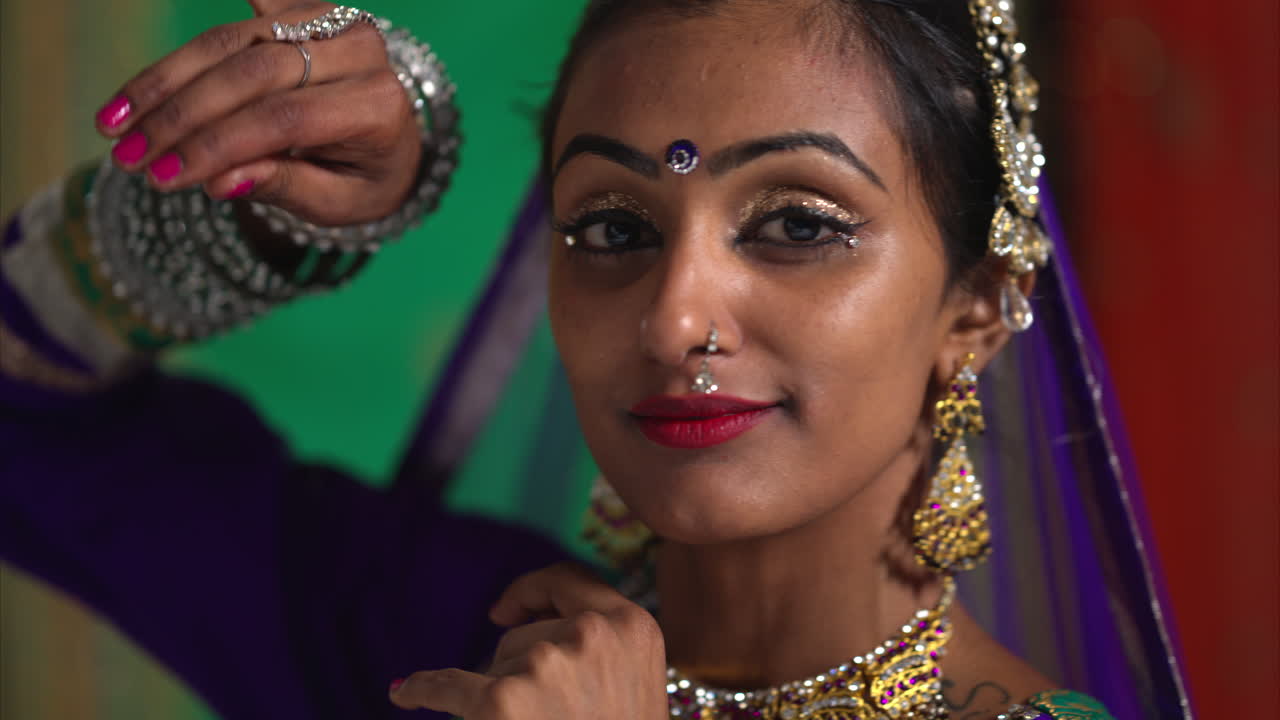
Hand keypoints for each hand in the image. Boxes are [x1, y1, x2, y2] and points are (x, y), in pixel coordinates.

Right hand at [94, 1, 421, 226]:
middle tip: (125, 153)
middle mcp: (360, 52)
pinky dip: (193, 42)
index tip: (159, 175)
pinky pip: (240, 14)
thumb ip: (285, 187)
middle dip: (180, 114)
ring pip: (231, 40)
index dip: (215, 143)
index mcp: (378, 105)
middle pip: (251, 72)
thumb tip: (219, 180)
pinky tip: (150, 70)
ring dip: (166, 80)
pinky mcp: (302, 8)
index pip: (283, 118)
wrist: (394, 143)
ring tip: (115, 122)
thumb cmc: (363, 180)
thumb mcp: (337, 203)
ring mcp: (331, 21)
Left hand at [390, 563, 667, 718]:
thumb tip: (508, 623)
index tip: (502, 612)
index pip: (571, 582)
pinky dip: (423, 689)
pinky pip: (447, 685)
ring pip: (499, 667)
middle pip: (526, 634)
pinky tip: (404, 693)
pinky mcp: (501, 701)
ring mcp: (545, 665)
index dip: (533, 592)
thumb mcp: (636, 690)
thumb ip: (603, 650)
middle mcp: (592, 636)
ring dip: (505, 700)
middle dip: (520, 671)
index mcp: (634, 628)